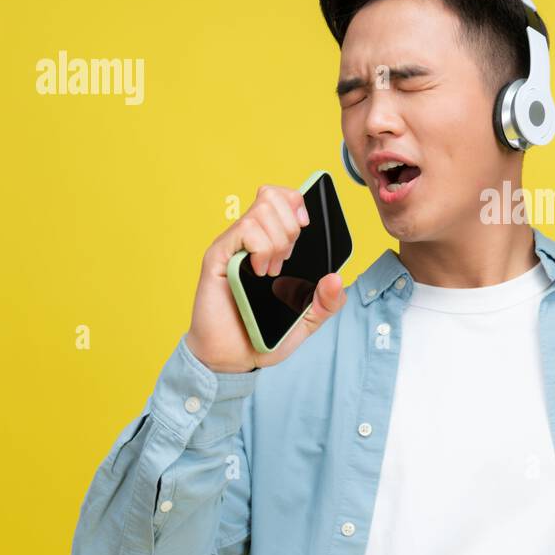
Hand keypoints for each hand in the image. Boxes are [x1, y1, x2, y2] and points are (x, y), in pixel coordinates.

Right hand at [184, 184, 347, 372]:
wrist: (233, 359)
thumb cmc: (263, 335)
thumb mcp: (307, 320)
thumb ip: (327, 302)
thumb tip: (336, 277)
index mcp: (271, 244)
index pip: (282, 197)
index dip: (297, 202)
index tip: (305, 226)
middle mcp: (250, 239)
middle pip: (273, 196)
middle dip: (291, 226)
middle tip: (286, 259)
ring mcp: (233, 246)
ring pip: (262, 210)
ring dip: (277, 241)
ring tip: (272, 271)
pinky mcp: (218, 256)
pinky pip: (245, 230)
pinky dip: (261, 249)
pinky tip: (260, 273)